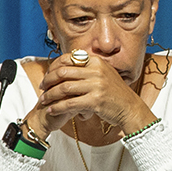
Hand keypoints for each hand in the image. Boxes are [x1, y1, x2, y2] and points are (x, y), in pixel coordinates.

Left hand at [35, 52, 152, 137]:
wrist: (129, 108)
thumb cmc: (115, 92)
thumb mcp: (104, 74)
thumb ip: (88, 68)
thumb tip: (68, 64)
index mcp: (96, 62)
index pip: (68, 59)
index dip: (54, 67)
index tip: (47, 75)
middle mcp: (96, 71)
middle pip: (63, 72)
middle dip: (48, 80)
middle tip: (42, 87)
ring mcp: (96, 86)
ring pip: (64, 88)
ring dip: (50, 95)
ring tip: (44, 100)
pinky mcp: (95, 101)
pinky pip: (70, 104)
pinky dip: (58, 107)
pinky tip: (52, 110)